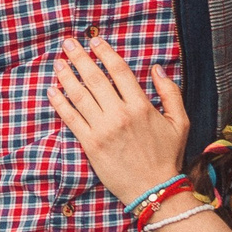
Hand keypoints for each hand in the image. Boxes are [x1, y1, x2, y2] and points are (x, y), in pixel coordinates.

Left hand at [48, 36, 187, 203]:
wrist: (155, 190)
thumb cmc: (167, 156)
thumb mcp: (179, 122)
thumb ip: (170, 92)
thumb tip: (157, 68)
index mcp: (141, 106)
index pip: (119, 71)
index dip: (105, 53)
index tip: (94, 41)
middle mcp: (120, 114)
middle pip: (94, 78)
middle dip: (79, 57)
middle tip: (68, 43)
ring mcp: (103, 130)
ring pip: (79, 95)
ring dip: (66, 76)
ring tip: (58, 62)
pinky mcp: (90, 144)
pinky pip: (70, 119)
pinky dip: (59, 103)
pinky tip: (52, 90)